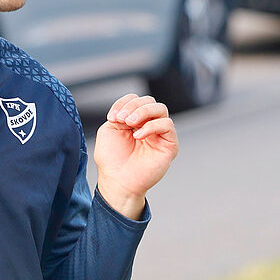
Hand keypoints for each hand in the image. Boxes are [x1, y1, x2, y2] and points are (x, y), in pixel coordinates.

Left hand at [92, 92, 177, 218]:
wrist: (118, 181)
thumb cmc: (112, 160)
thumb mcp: (109, 130)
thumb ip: (120, 114)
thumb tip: (132, 111)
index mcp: (134, 121)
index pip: (136, 99)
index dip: (124, 103)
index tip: (112, 117)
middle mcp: (148, 125)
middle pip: (149, 101)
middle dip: (133, 106)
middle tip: (122, 120)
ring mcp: (159, 134)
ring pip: (160, 109)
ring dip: (143, 111)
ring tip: (130, 123)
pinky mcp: (170, 144)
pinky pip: (167, 125)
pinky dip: (152, 126)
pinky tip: (138, 136)